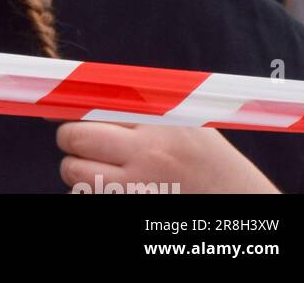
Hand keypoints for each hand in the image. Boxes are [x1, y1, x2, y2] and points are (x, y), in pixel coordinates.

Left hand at [57, 122, 279, 194]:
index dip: (70, 106)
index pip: (94, 103)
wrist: (248, 211)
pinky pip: (89, 199)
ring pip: (74, 173)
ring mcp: (139, 189)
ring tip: (96, 171)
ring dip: (76, 171)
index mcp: (160, 123)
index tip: (54, 105)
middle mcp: (147, 154)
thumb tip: (90, 91)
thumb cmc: (216, 166)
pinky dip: (89, 194)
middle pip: (74, 137)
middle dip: (69, 139)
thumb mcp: (189, 125)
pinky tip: (110, 191)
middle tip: (79, 143)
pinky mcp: (134, 213)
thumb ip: (146, 108)